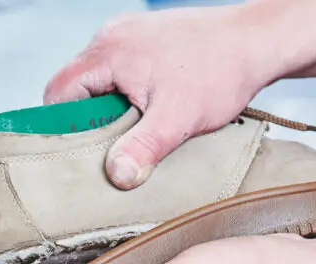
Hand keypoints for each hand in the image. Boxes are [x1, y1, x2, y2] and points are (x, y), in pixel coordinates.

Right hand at [43, 6, 275, 189]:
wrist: (258, 41)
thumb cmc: (222, 70)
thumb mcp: (179, 119)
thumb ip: (143, 148)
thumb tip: (116, 176)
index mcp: (108, 51)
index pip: (58, 92)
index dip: (61, 126)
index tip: (79, 152)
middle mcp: (111, 37)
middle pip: (74, 88)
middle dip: (89, 121)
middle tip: (114, 146)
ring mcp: (127, 35)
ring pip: (97, 82)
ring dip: (110, 109)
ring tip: (137, 128)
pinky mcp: (144, 41)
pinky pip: (117, 73)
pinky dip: (125, 96)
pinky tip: (150, 111)